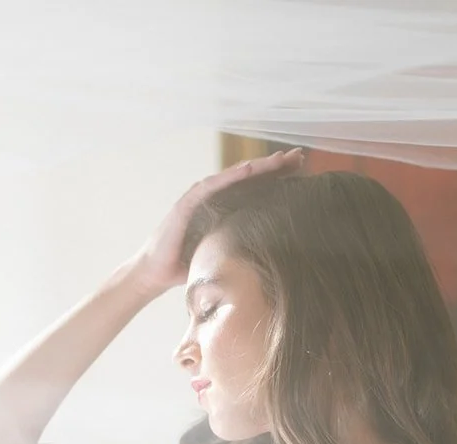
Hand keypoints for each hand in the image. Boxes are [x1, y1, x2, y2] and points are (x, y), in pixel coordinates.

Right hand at [128, 148, 304, 294]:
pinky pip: (210, 187)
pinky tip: (248, 169)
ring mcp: (198, 198)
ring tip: (279, 158)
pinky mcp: (185, 205)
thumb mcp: (223, 253)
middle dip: (274, 165)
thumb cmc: (187, 265)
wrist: (154, 275)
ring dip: (256, 166)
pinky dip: (229, 177)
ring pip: (232, 176)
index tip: (303, 169)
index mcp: (224, 208)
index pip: (255, 188)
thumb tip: (275, 254)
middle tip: (300, 155)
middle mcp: (213, 197)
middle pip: (248, 177)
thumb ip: (242, 246)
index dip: (278, 177)